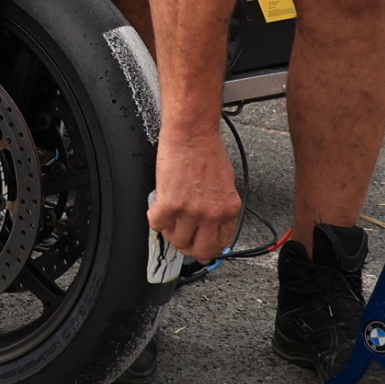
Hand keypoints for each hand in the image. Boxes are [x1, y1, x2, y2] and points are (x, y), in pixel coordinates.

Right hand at [150, 130, 240, 262]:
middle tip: (180, 237)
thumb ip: (219, 208)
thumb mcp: (225, 184)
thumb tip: (210, 226)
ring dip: (169, 231)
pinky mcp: (170, 203)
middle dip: (187, 247)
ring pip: (177, 239)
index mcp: (229, 209)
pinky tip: (158, 206)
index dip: (206, 248)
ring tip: (168, 216)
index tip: (199, 246)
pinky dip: (155, 218)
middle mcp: (212, 213)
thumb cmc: (207, 150)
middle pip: (199, 250)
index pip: (220, 244)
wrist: (192, 133)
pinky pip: (157, 224)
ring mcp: (192, 210)